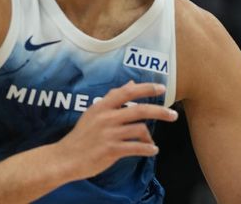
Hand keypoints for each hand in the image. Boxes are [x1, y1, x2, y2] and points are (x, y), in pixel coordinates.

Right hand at [55, 81, 177, 180]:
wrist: (66, 157)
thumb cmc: (82, 135)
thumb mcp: (94, 112)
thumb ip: (112, 98)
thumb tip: (130, 84)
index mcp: (102, 106)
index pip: (127, 92)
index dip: (145, 88)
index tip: (161, 87)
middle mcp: (106, 118)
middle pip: (139, 110)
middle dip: (159, 111)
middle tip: (173, 114)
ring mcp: (109, 134)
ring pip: (139, 129)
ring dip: (150, 137)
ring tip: (151, 143)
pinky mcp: (111, 150)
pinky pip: (135, 148)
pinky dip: (147, 149)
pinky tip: (153, 150)